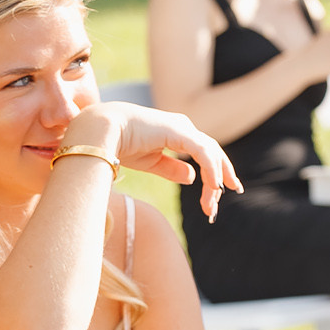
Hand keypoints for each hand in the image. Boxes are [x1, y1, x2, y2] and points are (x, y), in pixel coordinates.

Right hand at [59, 101, 240, 218]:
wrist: (98, 133)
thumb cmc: (117, 145)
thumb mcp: (151, 162)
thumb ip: (172, 169)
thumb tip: (193, 177)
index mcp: (175, 132)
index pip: (203, 151)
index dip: (215, 170)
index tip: (220, 191)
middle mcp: (182, 127)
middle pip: (212, 152)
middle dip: (223, 174)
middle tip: (230, 194)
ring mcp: (182, 127)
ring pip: (211, 154)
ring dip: (215, 180)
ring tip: (212, 203)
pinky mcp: (179, 131)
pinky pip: (203, 153)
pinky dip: (211, 170)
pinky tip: (214, 187)